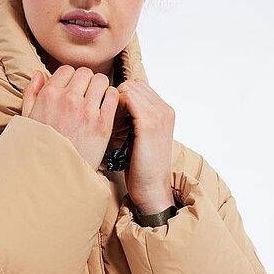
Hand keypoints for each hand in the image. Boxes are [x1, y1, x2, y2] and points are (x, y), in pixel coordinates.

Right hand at [21, 65, 119, 170]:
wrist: (57, 174)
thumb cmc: (41, 148)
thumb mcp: (28, 120)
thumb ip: (32, 93)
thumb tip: (39, 73)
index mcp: (49, 95)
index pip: (67, 70)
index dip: (71, 78)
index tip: (73, 90)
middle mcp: (68, 99)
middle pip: (86, 73)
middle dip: (86, 82)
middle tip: (87, 95)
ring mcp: (87, 111)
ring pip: (101, 80)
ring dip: (100, 88)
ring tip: (97, 100)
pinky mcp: (103, 123)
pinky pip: (113, 96)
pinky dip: (112, 98)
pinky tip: (106, 108)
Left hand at [116, 79, 175, 213]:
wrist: (152, 188)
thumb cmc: (142, 167)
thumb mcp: (141, 137)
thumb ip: (135, 118)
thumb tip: (114, 103)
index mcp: (165, 111)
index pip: (139, 87)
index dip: (122, 96)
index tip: (112, 115)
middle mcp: (165, 109)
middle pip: (133, 84)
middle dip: (117, 96)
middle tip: (108, 118)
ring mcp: (159, 115)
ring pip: (129, 88)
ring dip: (114, 101)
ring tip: (110, 122)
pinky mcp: (149, 123)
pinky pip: (127, 98)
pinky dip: (115, 107)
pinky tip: (111, 125)